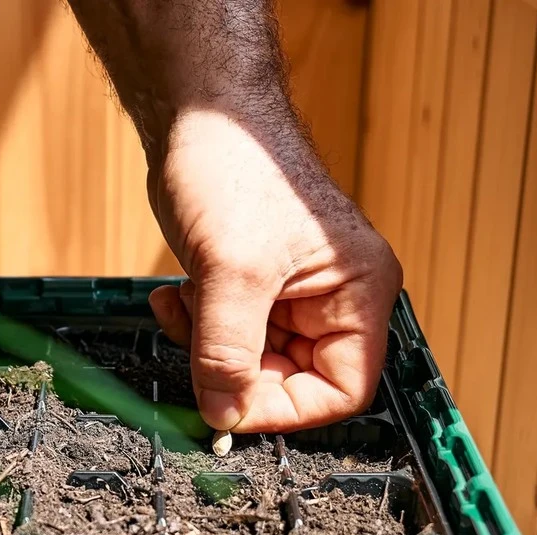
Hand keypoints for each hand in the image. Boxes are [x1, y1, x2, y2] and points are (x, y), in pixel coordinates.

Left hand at [146, 108, 401, 432]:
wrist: (198, 115)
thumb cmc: (235, 167)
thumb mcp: (231, 271)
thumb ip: (227, 353)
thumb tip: (222, 416)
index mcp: (361, 293)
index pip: (342, 390)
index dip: (287, 409)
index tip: (231, 409)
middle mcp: (336, 299)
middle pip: (293, 380)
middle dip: (236, 369)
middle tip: (196, 347)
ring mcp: (293, 294)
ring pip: (252, 361)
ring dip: (208, 345)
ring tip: (187, 301)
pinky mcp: (254, 287)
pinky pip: (228, 335)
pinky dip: (196, 326)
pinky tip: (175, 295)